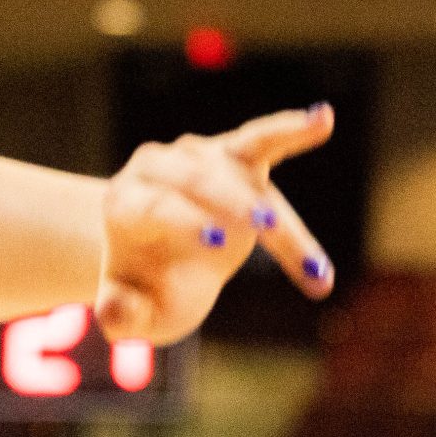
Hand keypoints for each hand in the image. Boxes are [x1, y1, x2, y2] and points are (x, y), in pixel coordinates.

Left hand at [94, 103, 335, 344]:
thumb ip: (121, 315)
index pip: (156, 204)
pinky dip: (292, 130)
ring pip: (236, 167)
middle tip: (264, 228)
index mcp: (125, 203)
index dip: (186, 221)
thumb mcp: (133, 311)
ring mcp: (196, 156)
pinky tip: (324, 119)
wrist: (159, 259)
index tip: (216, 244)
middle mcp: (157, 168)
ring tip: (289, 215)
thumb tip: (111, 317)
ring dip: (264, 195)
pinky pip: (262, 139)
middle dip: (230, 200)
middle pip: (197, 180)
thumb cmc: (147, 288)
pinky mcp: (232, 154)